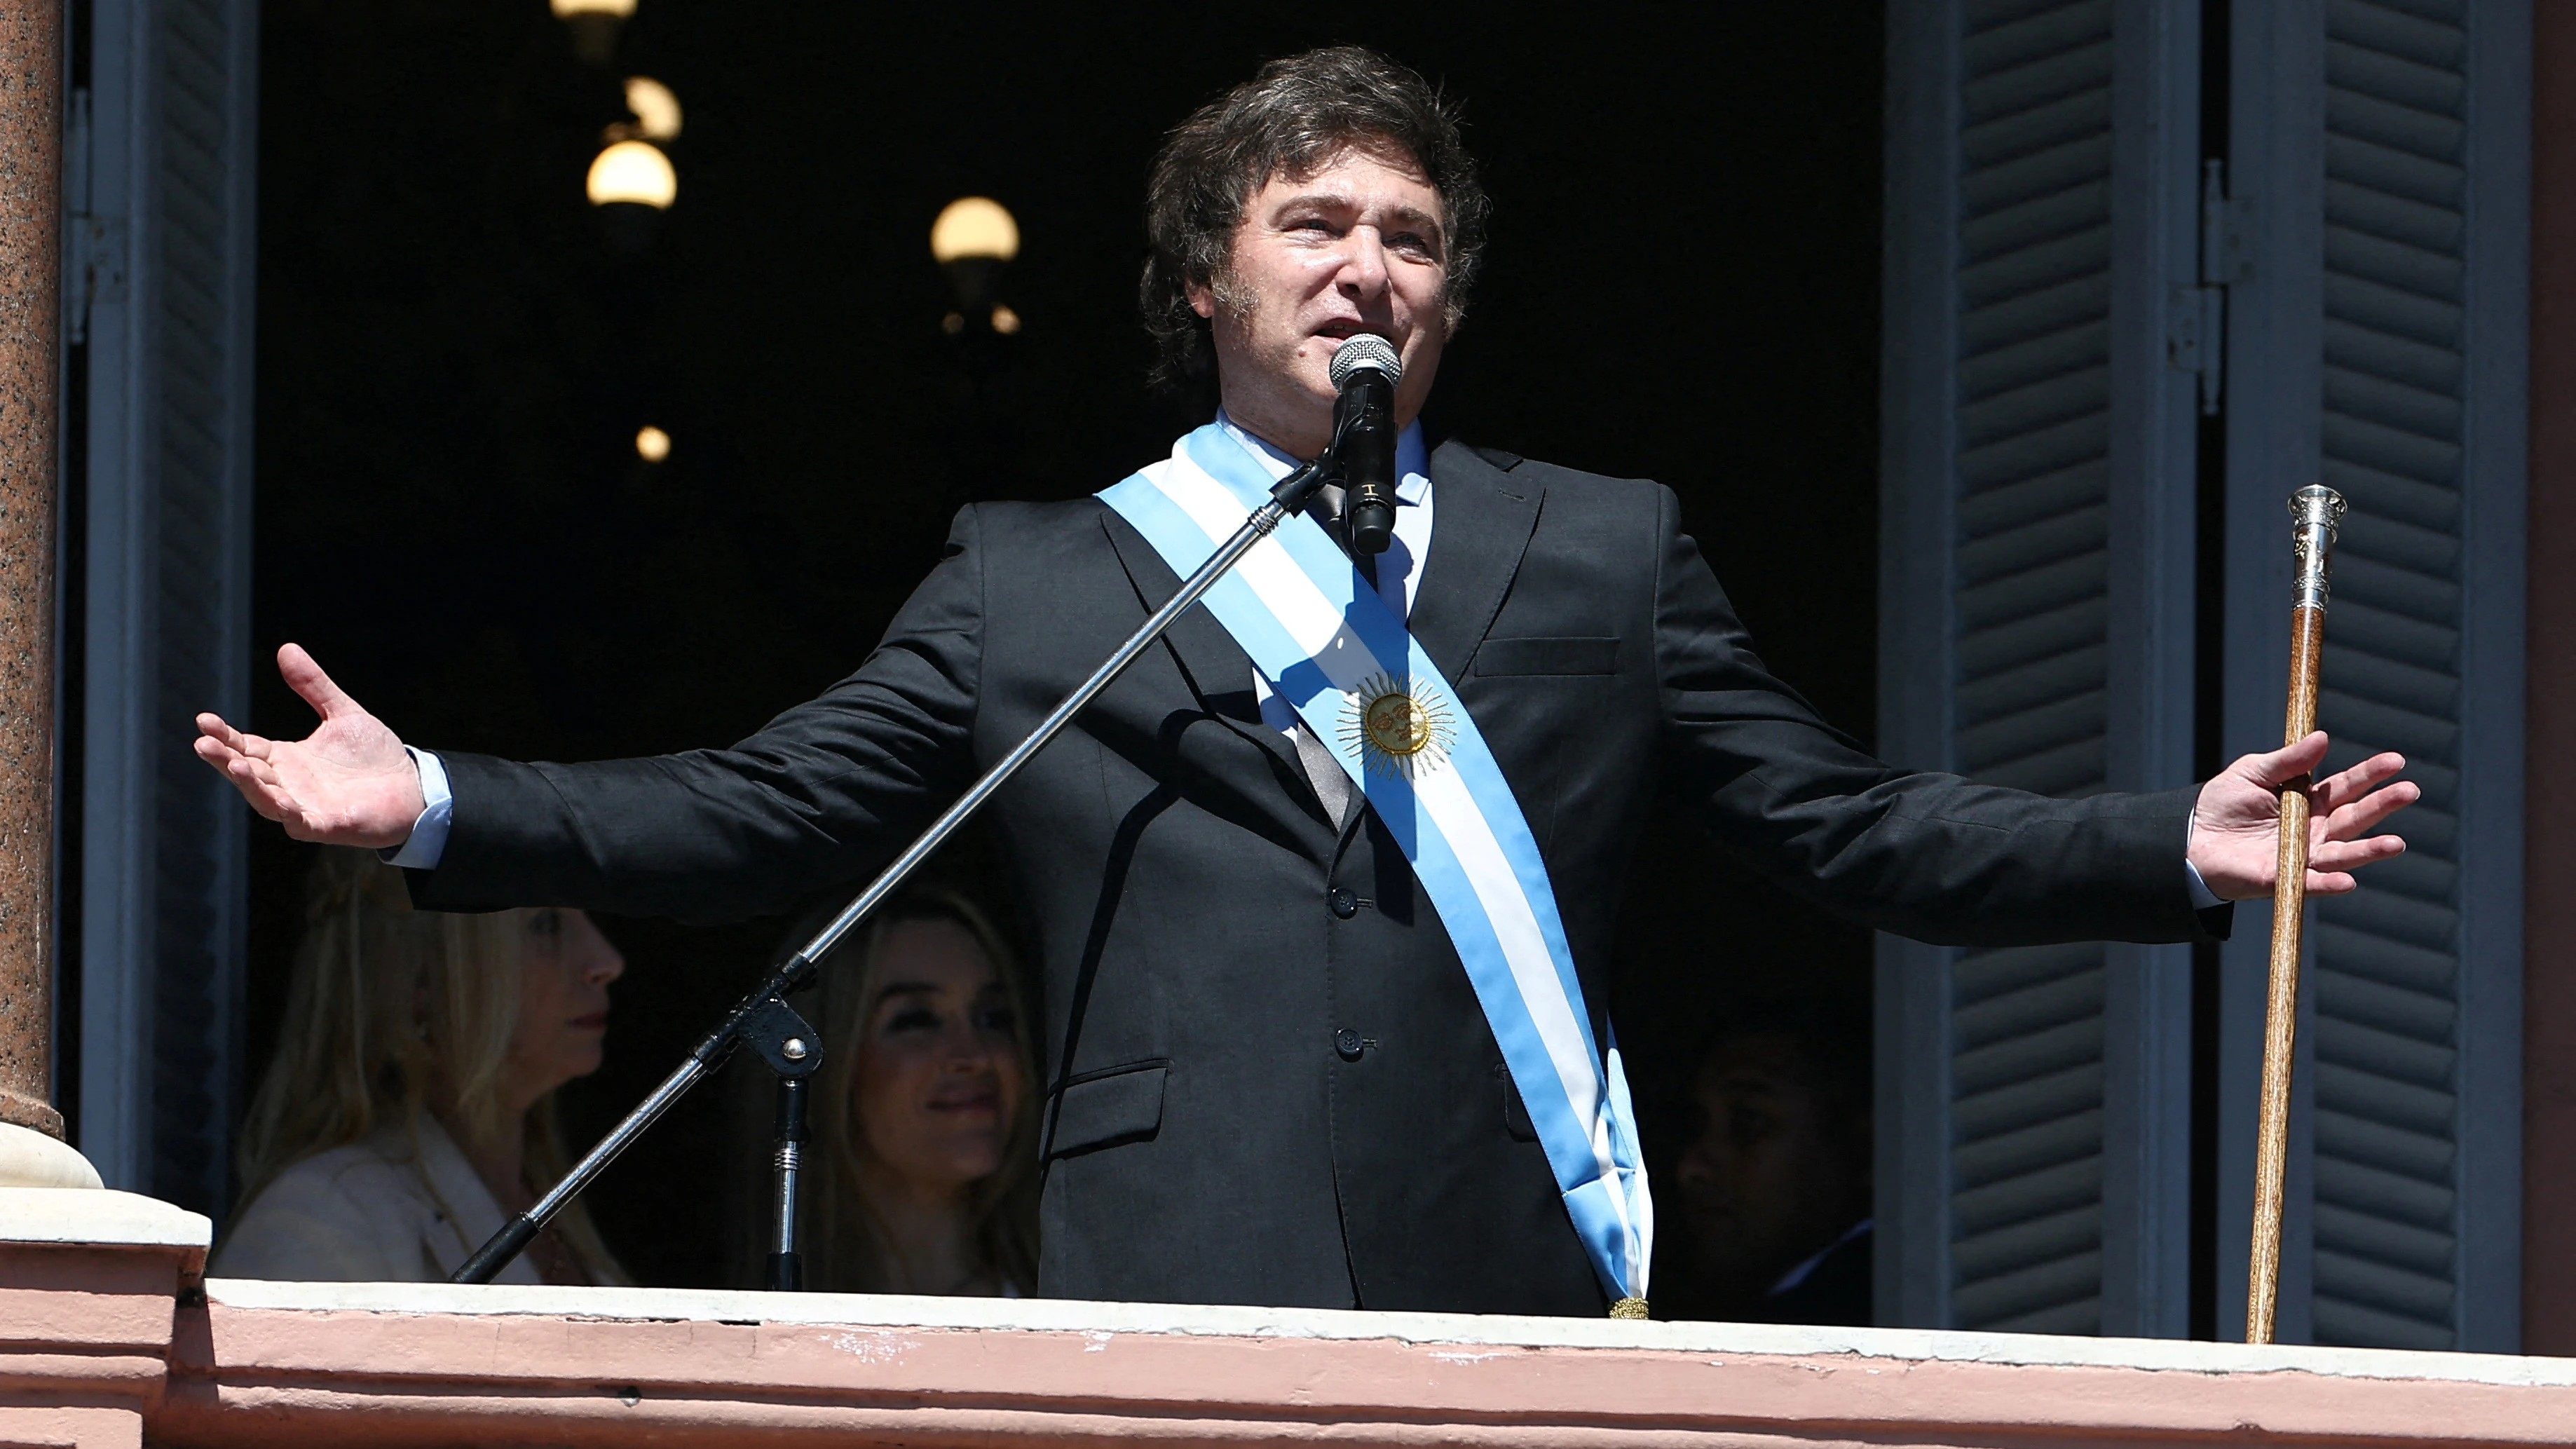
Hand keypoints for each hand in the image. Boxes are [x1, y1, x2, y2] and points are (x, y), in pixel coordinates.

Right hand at [194, 644, 425, 847]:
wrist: (413, 787)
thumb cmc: (375, 756)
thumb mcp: (342, 714)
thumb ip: (314, 686)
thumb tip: (287, 648)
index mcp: (286, 759)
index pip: (245, 746)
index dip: (224, 735)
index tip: (203, 719)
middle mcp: (288, 784)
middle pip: (247, 772)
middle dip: (224, 758)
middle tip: (203, 743)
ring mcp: (305, 807)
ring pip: (266, 799)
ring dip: (249, 784)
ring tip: (234, 764)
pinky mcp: (326, 825)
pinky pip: (300, 822)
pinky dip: (289, 812)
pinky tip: (283, 801)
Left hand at [2187, 731, 2416, 900]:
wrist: (2189, 837)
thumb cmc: (2222, 803)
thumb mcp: (2253, 772)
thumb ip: (2288, 760)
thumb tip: (2322, 737)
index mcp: (2309, 801)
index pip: (2347, 786)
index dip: (2372, 774)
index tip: (2397, 761)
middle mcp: (2313, 830)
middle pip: (2354, 817)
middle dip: (2383, 805)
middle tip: (2409, 791)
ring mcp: (2302, 856)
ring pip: (2343, 854)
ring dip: (2369, 850)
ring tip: (2396, 844)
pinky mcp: (2283, 878)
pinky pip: (2310, 882)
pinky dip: (2329, 883)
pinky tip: (2348, 881)